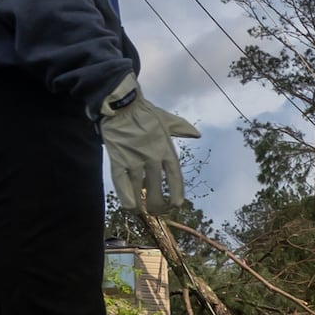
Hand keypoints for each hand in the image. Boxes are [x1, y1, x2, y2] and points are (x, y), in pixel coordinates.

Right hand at [94, 73, 198, 216]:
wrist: (120, 104)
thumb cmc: (144, 112)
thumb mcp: (167, 119)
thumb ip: (182, 129)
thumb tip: (197, 135)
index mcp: (165, 150)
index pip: (175, 177)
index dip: (176, 193)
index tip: (176, 204)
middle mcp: (152, 157)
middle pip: (156, 188)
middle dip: (156, 203)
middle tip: (155, 210)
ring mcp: (134, 159)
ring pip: (138, 188)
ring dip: (140, 203)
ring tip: (142, 210)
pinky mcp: (117, 159)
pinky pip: (121, 183)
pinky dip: (125, 197)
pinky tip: (130, 207)